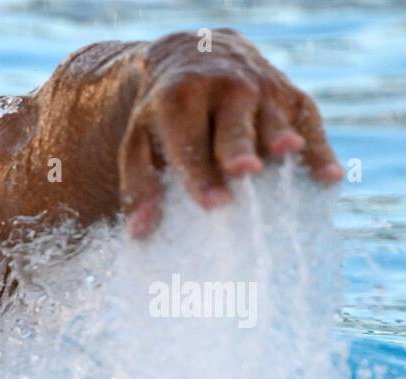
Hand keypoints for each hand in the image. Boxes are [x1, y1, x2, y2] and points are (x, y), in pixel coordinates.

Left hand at [120, 28, 342, 237]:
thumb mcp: (139, 142)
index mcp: (181, 99)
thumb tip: (139, 232)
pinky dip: (319, 148)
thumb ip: (139, 186)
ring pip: (273, 119)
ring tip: (288, 156)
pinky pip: (309, 121)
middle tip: (243, 172)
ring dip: (281, 138)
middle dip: (236, 148)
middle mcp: (224, 88)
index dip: (199, 174)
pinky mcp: (292, 94)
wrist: (199, 56)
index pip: (189, 143)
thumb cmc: (165, 116)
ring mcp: (263, 88)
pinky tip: (329, 177)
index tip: (212, 204)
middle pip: (232, 126)